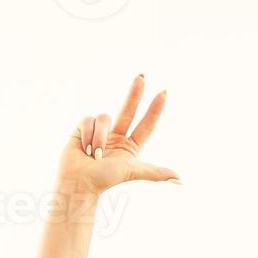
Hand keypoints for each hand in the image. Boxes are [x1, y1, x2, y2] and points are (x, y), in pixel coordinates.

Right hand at [57, 74, 178, 195]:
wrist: (78, 181)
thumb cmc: (105, 179)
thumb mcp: (133, 172)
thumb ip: (155, 172)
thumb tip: (179, 178)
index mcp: (130, 146)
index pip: (146, 125)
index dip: (155, 110)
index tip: (164, 92)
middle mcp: (116, 136)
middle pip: (129, 110)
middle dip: (135, 93)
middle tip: (142, 76)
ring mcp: (100, 131)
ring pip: (105, 117)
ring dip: (100, 138)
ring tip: (95, 155)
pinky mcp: (84, 128)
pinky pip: (89, 120)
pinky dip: (88, 135)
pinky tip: (83, 147)